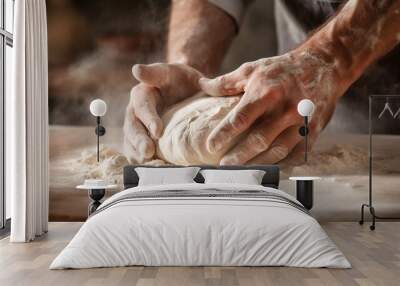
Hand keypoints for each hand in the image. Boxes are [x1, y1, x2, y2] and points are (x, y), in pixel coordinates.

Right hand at [124, 63, 202, 162]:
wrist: (185, 92)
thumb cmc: (181, 81)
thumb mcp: (173, 71)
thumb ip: (160, 73)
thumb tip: (142, 71)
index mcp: (141, 95)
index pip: (141, 107)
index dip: (148, 119)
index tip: (158, 131)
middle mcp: (134, 114)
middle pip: (132, 129)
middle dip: (140, 142)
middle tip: (149, 153)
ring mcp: (137, 130)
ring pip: (131, 146)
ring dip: (140, 157)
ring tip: (153, 167)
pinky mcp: (142, 143)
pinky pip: (138, 156)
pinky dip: (146, 165)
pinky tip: (159, 172)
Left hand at [199, 48, 349, 164]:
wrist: (321, 66)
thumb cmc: (282, 69)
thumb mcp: (252, 69)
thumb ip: (226, 82)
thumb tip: (202, 86)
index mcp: (266, 92)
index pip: (240, 118)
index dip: (224, 134)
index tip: (211, 146)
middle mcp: (285, 109)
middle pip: (258, 139)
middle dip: (239, 156)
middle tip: (223, 166)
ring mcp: (301, 122)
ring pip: (277, 151)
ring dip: (258, 163)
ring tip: (242, 171)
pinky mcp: (312, 131)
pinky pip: (295, 154)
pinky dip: (280, 164)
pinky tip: (266, 168)